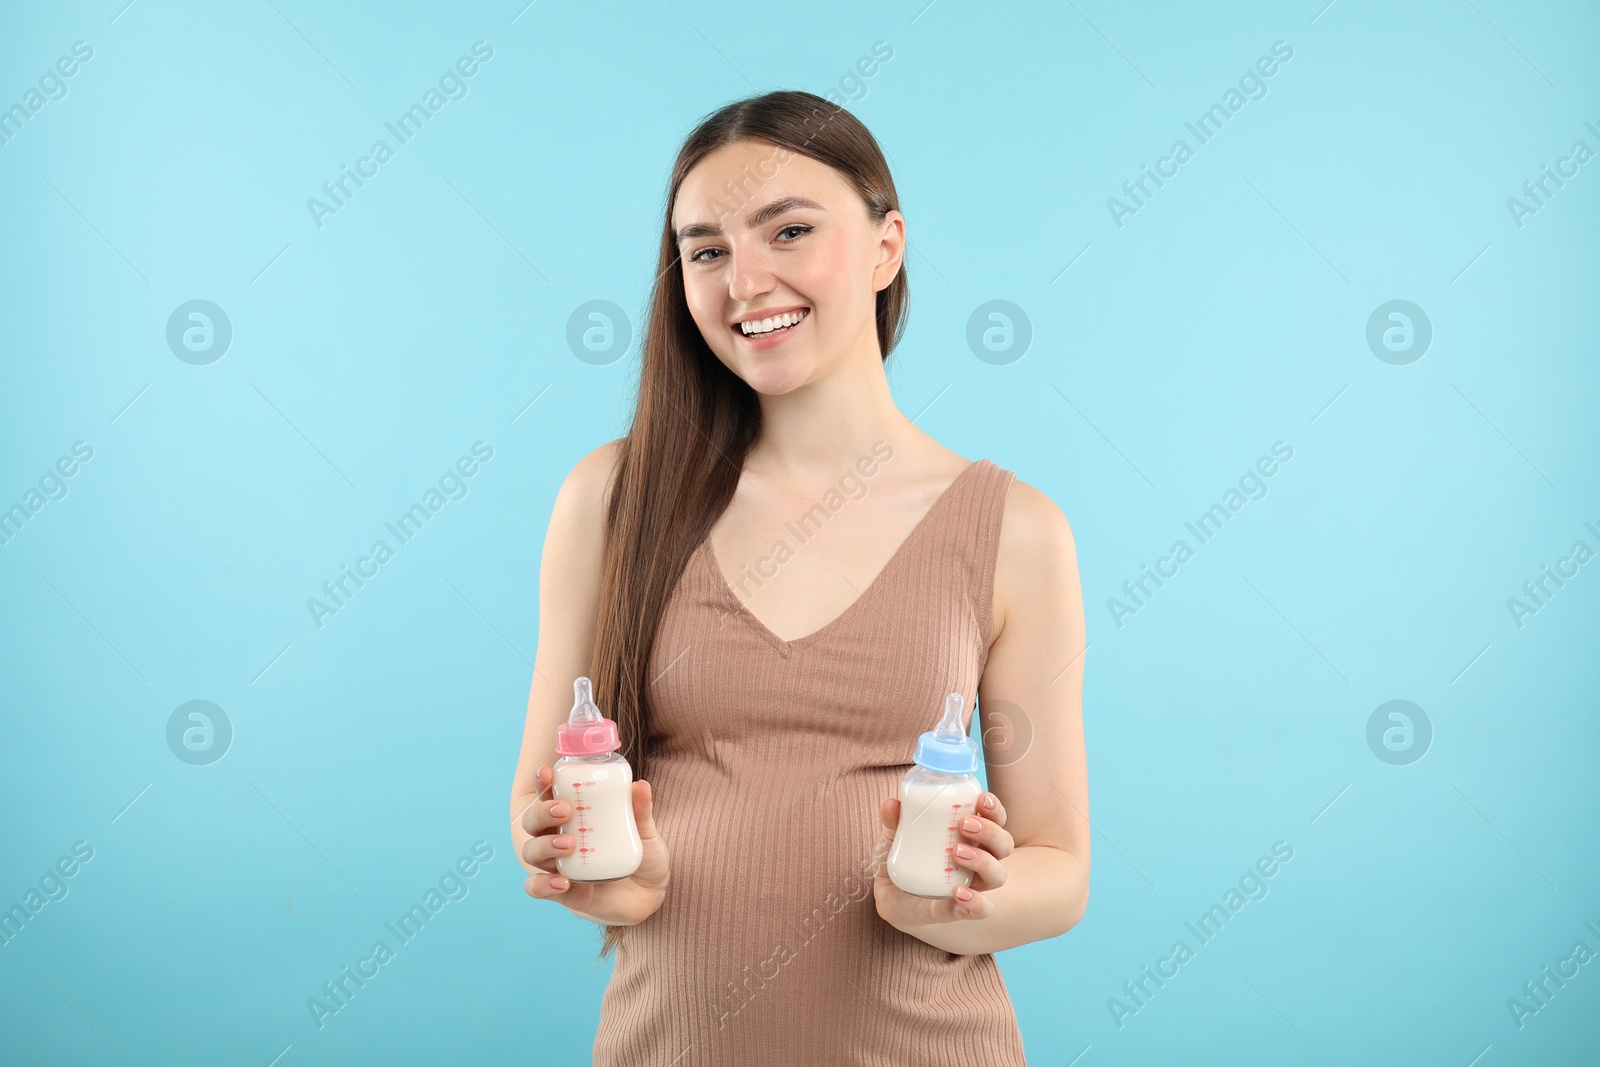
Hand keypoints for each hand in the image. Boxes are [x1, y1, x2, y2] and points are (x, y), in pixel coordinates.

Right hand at [518, 764, 669, 925]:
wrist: (651, 894)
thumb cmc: (643, 856)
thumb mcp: (646, 832)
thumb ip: (641, 811)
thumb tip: (640, 785)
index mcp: (575, 818)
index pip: (550, 796)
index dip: (542, 783)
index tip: (547, 773)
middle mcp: (560, 839)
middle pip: (533, 822)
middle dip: (541, 813)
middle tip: (565, 811)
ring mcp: (559, 866)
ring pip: (531, 852)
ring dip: (544, 845)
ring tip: (569, 844)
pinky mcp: (564, 893)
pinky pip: (537, 888)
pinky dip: (542, 885)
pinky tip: (562, 882)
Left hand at [872, 790, 1012, 927]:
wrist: (892, 897)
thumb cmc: (904, 858)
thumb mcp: (895, 837)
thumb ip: (894, 821)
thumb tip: (891, 804)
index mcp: (970, 837)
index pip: (996, 821)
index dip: (995, 810)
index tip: (982, 799)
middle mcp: (979, 862)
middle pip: (1003, 846)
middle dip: (991, 832)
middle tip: (964, 824)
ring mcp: (971, 887)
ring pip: (997, 875)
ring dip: (983, 861)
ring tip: (957, 852)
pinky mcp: (957, 910)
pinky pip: (980, 909)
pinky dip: (975, 901)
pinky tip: (959, 892)